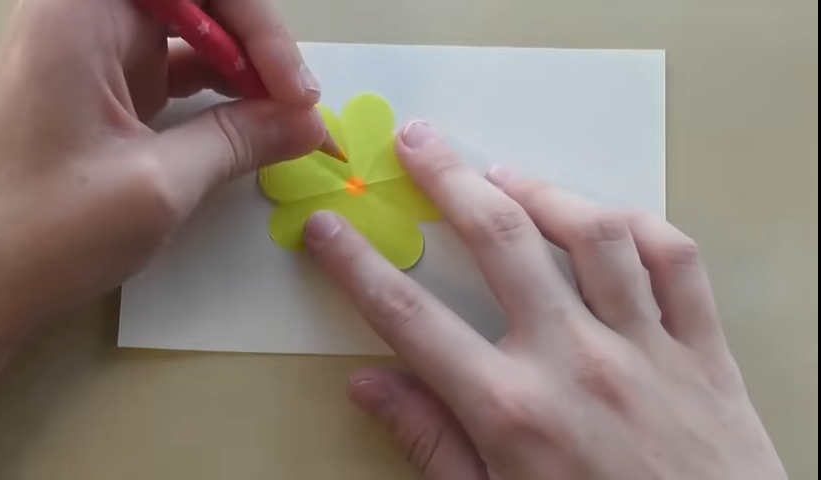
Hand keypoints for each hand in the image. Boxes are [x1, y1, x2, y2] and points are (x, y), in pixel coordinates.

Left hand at [0, 0, 323, 349]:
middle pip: (199, 5)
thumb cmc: (41, 232)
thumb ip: (240, 141)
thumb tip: (308, 124)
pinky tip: (256, 126)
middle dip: (257, 47)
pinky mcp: (108, 92)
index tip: (292, 88)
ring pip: (196, 37)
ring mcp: (97, 56)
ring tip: (288, 119)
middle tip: (300, 104)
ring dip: (247, 73)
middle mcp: (86, 20)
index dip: (255, 25)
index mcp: (80, 14)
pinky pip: (180, 74)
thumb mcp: (157, 185)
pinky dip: (223, 98)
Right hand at [304, 122, 786, 478]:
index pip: (409, 317)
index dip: (356, 265)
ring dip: (541, 191)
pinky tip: (607, 218)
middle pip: (500, 241)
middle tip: (418, 142)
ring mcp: (644, 349)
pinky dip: (641, 226)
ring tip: (503, 173)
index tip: (329, 230)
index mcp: (511, 410)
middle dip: (448, 180)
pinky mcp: (702, 350)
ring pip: (593, 234)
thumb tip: (368, 387)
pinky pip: (676, 262)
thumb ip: (430, 442)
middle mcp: (576, 362)